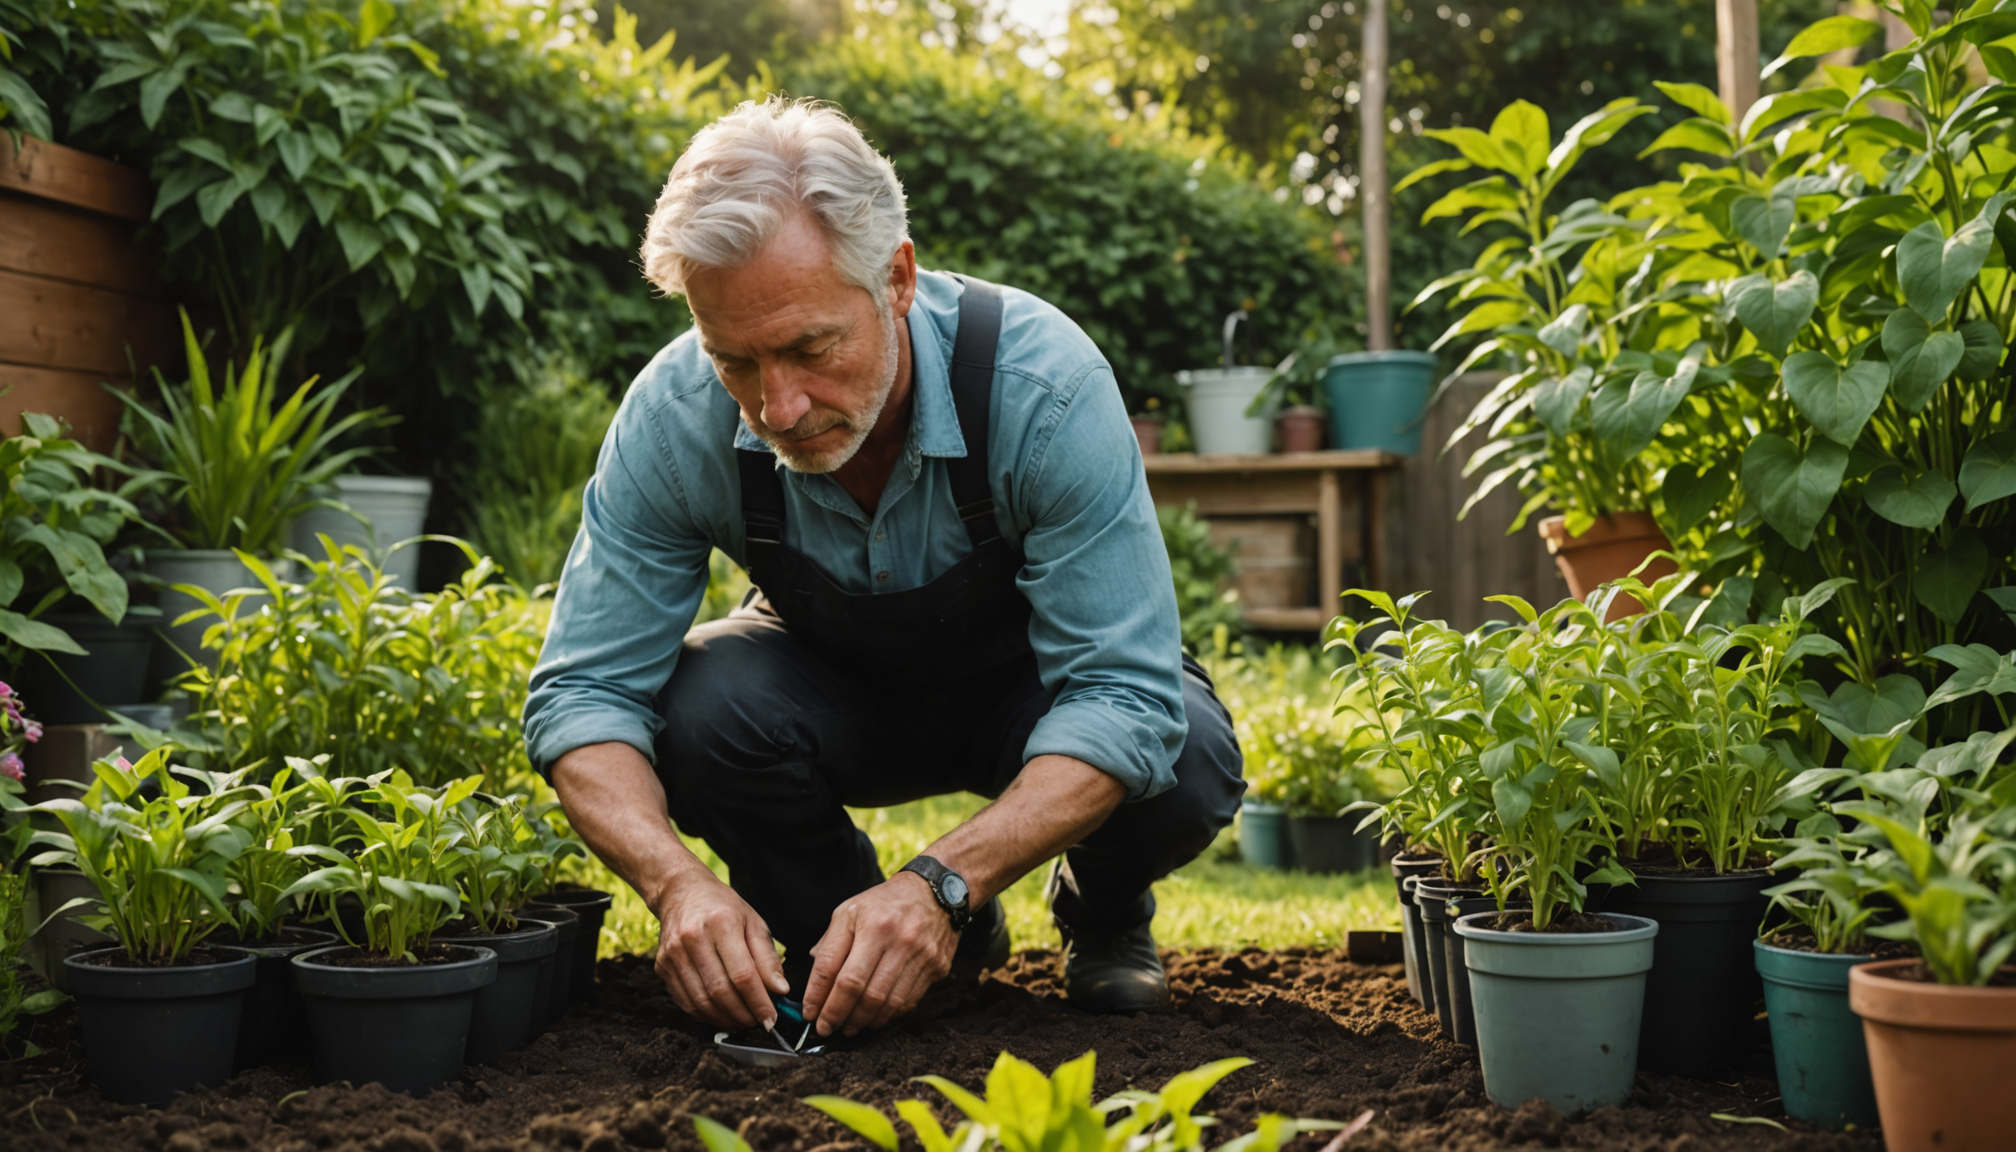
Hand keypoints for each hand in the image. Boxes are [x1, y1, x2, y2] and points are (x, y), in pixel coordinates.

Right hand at [652, 870, 789, 1030]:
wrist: (681, 893)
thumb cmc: (723, 908)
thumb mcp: (753, 922)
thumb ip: (767, 957)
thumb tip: (780, 990)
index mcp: (720, 923)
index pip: (742, 974)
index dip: (758, 1002)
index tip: (771, 1019)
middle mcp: (692, 938)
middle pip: (720, 991)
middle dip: (743, 1014)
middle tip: (759, 1023)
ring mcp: (673, 954)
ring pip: (701, 1002)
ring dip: (725, 1019)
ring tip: (743, 1022)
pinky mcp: (662, 967)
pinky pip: (685, 1002)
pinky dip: (706, 1015)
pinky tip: (722, 1015)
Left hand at [801, 871, 956, 1037]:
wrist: (934, 892)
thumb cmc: (885, 903)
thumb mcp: (850, 911)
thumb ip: (830, 944)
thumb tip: (815, 983)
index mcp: (871, 924)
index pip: (837, 970)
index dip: (819, 996)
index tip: (809, 1013)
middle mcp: (897, 939)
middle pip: (861, 991)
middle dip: (838, 1015)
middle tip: (826, 1028)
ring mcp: (921, 955)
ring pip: (886, 1002)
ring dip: (862, 1021)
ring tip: (849, 1027)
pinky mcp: (936, 967)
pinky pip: (908, 1001)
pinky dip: (887, 1015)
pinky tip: (874, 1017)